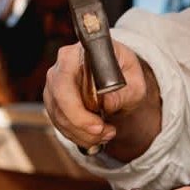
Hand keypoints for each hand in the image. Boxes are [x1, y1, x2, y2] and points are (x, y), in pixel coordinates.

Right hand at [43, 40, 151, 155]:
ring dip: (83, 134)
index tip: (98, 126)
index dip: (76, 109)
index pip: (64, 82)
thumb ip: (124, 92)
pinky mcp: (55, 102)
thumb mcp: (135, 81)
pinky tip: (97, 135)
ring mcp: (54, 86)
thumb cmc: (125, 74)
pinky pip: (61, 124)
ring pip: (59, 118)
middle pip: (59, 103)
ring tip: (107, 133)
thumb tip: (107, 103)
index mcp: (77, 54)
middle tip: (106, 134)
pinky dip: (79, 135)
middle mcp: (60, 68)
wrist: (119, 78)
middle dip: (82, 126)